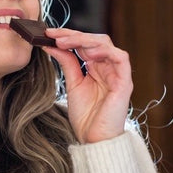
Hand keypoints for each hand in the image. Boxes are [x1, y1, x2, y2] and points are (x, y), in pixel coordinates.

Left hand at [44, 29, 132, 143]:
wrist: (93, 139)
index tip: (48, 34)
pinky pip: (121, 58)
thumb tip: (51, 44)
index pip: (84, 43)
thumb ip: (66, 63)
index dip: (68, 36)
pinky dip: (105, 51)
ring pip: (106, 44)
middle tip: (54, 35)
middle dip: (73, 35)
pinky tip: (86, 51)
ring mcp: (118, 73)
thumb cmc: (85, 116)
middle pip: (95, 40)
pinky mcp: (125, 82)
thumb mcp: (72, 83)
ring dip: (84, 40)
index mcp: (96, 67)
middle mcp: (108, 67)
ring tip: (64, 42)